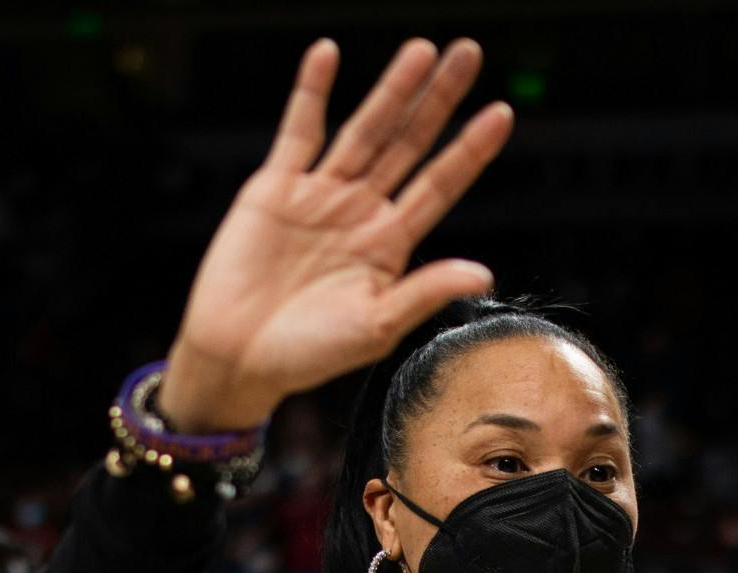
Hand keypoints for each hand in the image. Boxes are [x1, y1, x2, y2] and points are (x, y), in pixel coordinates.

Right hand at [158, 38, 513, 430]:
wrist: (237, 357)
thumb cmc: (307, 354)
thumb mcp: (375, 328)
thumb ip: (424, 292)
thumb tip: (482, 273)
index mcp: (389, 244)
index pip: (439, 185)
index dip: (469, 150)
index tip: (500, 113)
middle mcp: (360, 212)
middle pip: (409, 144)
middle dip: (438, 100)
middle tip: (468, 53)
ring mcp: (320, 195)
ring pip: (364, 129)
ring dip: (391, 89)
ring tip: (421, 50)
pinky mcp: (275, 187)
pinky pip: (298, 131)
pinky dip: (311, 92)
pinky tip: (328, 54)